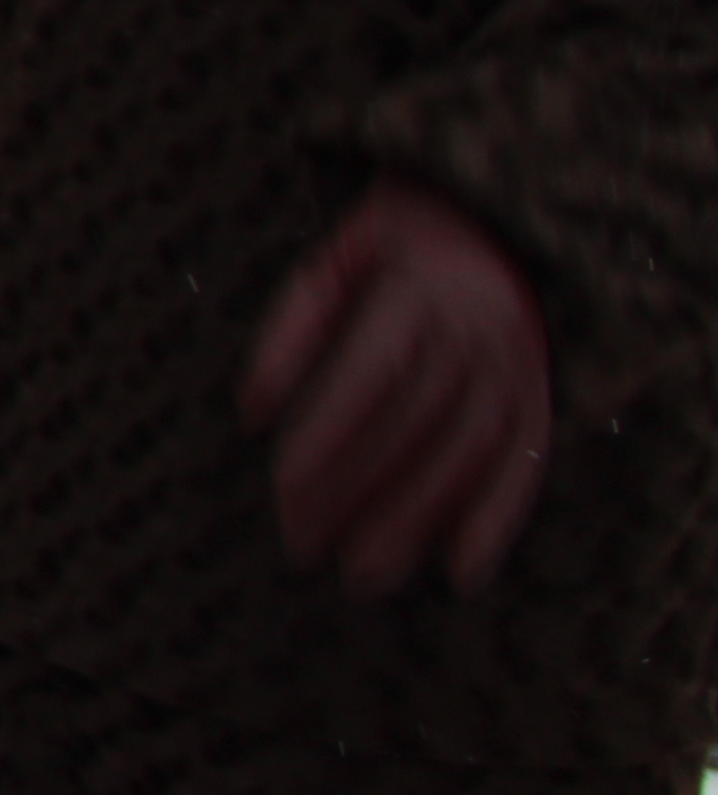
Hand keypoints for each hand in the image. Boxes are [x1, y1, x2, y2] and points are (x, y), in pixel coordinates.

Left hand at [244, 181, 552, 600]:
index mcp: (417, 292)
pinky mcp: (541, 396)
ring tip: (364, 575)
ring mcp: (518, 366)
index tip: (283, 490)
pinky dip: (499, 522)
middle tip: (304, 547)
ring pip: (467, 455)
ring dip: (416, 520)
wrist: (497, 219)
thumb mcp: (331, 261)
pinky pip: (528, 463)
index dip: (328, 436)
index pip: (369, 375)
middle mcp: (478, 332)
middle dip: (357, 492)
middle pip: (414, 426)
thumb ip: (290, 330)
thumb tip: (254, 411)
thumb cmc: (391, 249)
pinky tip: (463, 573)